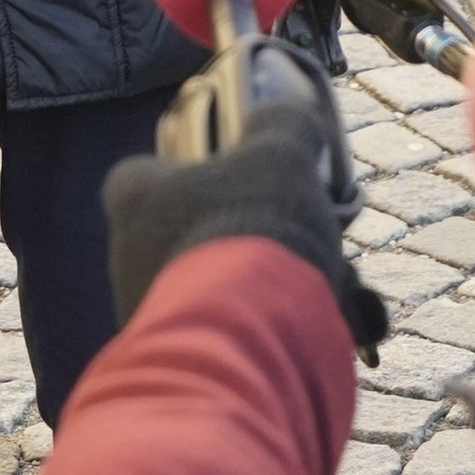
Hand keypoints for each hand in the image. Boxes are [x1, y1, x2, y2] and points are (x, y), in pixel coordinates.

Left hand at [101, 80, 385, 357]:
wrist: (246, 342)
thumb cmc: (251, 230)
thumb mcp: (279, 153)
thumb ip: (284, 123)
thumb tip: (293, 112)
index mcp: (137, 199)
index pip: (148, 170)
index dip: (195, 166)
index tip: (242, 170)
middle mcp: (131, 258)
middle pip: (205, 233)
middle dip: (270, 238)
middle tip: (318, 240)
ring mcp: (155, 314)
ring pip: (232, 287)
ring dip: (291, 284)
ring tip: (343, 289)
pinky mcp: (186, 361)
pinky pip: (243, 333)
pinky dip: (291, 325)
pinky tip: (343, 321)